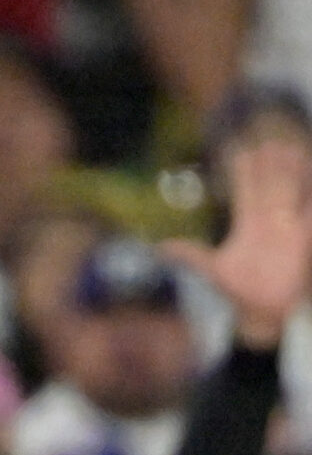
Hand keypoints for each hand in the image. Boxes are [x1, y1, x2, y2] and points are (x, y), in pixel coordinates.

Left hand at [164, 138, 311, 348]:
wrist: (261, 314)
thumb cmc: (239, 293)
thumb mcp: (212, 270)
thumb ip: (189, 255)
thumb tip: (158, 247)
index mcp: (247, 226)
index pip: (246, 191)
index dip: (244, 172)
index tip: (240, 149)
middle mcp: (269, 223)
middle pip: (270, 186)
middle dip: (270, 165)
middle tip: (269, 140)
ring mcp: (288, 231)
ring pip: (291, 195)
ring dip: (293, 174)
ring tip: (292, 150)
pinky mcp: (303, 242)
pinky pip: (309, 215)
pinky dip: (311, 201)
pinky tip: (311, 181)